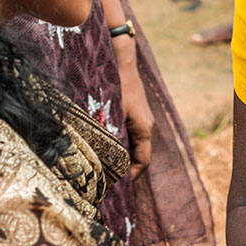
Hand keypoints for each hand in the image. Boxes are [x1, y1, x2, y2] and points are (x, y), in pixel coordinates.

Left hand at [115, 45, 153, 180]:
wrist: (121, 59)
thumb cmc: (116, 86)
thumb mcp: (110, 114)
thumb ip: (109, 137)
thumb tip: (100, 159)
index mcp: (144, 129)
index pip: (143, 160)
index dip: (133, 176)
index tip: (120, 186)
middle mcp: (145, 124)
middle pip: (139, 153)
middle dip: (126, 168)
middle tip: (109, 179)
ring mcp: (141, 116)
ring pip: (134, 143)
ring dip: (122, 154)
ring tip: (105, 165)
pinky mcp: (134, 109)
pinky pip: (130, 132)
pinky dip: (120, 142)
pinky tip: (104, 143)